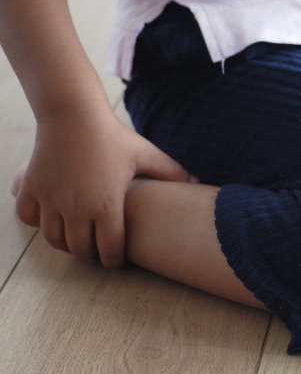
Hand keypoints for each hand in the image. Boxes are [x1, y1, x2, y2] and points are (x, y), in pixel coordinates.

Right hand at [14, 103, 192, 266]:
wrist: (73, 114)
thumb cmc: (112, 135)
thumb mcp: (146, 154)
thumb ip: (171, 172)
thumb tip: (198, 182)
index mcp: (107, 206)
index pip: (110, 250)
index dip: (114, 260)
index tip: (115, 260)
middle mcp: (77, 209)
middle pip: (81, 250)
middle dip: (90, 254)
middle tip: (97, 249)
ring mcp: (51, 201)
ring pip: (54, 240)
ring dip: (65, 243)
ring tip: (76, 238)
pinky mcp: (31, 189)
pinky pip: (29, 219)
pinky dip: (38, 224)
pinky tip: (51, 218)